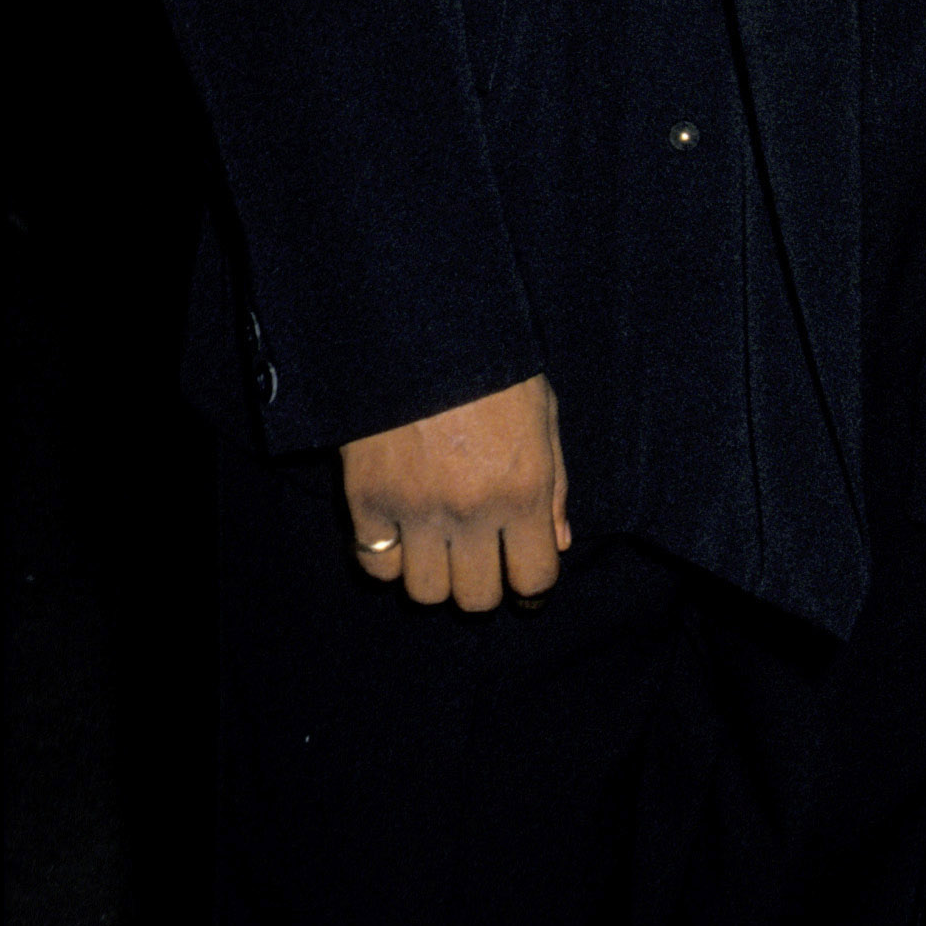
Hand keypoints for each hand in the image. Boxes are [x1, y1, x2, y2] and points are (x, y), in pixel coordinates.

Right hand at [342, 372, 569, 610]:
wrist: (423, 327)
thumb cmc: (494, 364)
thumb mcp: (542, 413)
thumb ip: (554, 485)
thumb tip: (557, 544)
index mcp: (523, 488)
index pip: (534, 580)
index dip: (533, 587)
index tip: (525, 577)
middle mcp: (471, 510)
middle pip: (476, 598)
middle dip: (483, 584)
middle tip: (480, 558)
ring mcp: (416, 510)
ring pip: (424, 592)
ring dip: (435, 575)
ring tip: (439, 544)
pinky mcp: (368, 500)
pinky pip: (375, 564)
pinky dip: (387, 556)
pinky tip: (400, 530)